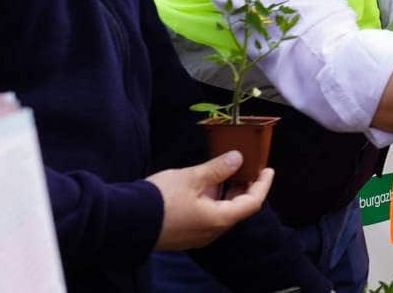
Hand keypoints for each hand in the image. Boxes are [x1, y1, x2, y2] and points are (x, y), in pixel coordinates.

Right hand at [148, 152, 273, 250]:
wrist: (124, 220)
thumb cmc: (160, 198)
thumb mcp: (192, 177)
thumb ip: (218, 168)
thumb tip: (238, 158)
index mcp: (219, 219)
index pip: (252, 203)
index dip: (263, 185)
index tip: (268, 170)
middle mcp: (212, 231)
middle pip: (238, 208)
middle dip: (245, 187)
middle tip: (248, 167)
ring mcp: (197, 235)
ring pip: (222, 212)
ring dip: (228, 192)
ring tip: (228, 170)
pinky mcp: (184, 233)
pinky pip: (207, 216)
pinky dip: (213, 199)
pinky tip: (207, 184)